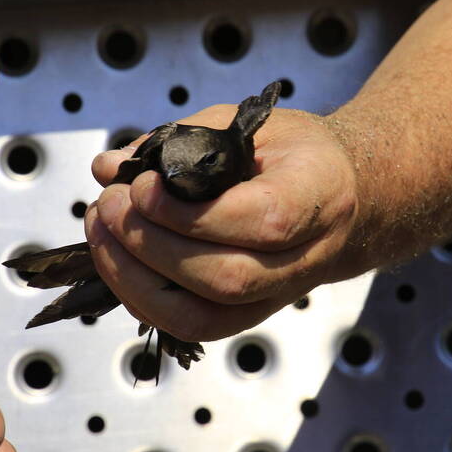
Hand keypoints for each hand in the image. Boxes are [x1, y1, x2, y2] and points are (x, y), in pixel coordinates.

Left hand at [85, 105, 360, 341]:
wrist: (348, 199)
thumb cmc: (298, 155)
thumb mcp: (249, 125)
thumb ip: (182, 141)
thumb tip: (109, 166)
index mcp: (318, 197)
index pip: (263, 221)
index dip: (191, 213)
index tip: (143, 186)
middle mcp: (305, 258)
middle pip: (225, 277)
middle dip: (151, 244)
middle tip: (110, 204)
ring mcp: (277, 296)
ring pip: (202, 316)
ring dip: (135, 279)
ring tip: (103, 231)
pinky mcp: (249, 315)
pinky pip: (191, 326)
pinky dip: (142, 299)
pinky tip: (117, 260)